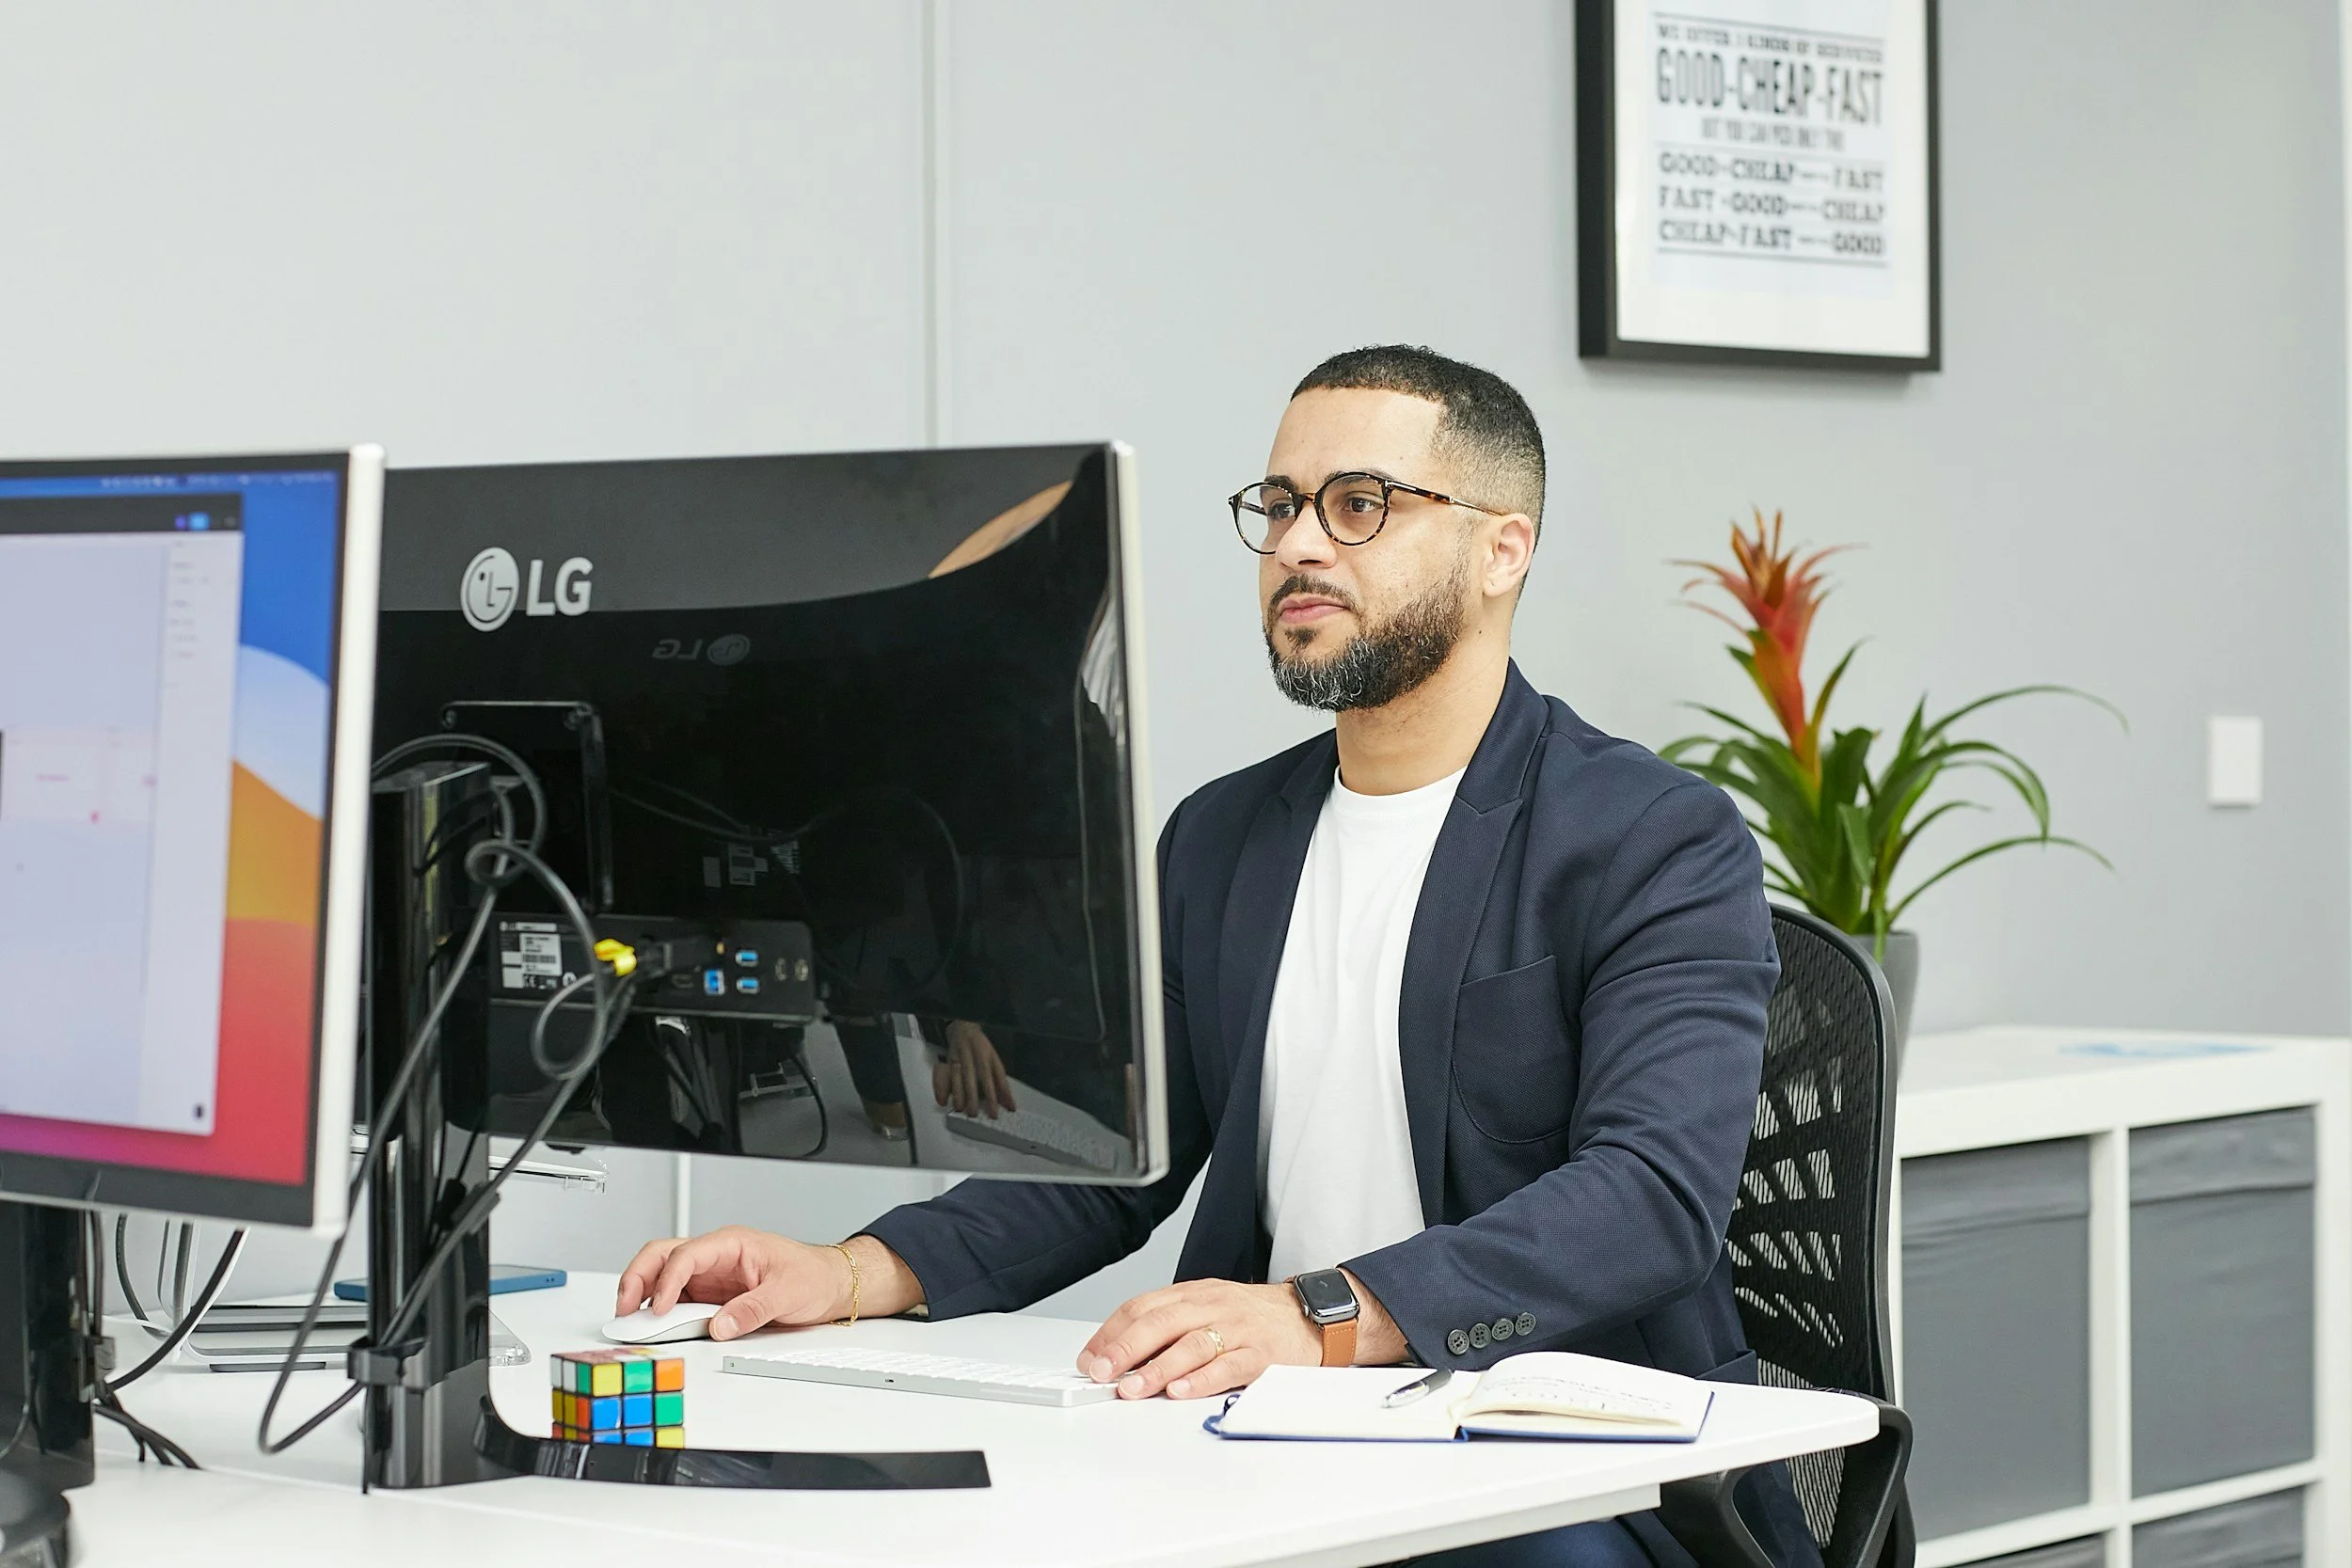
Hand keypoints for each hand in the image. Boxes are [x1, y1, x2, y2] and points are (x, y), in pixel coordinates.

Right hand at [613, 1227, 920, 1340]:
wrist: (830, 1283)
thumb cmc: (813, 1276)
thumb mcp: (787, 1293)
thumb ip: (752, 1309)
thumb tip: (719, 1325)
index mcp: (732, 1243)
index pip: (687, 1255)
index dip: (667, 1281)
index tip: (658, 1308)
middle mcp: (716, 1256)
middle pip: (662, 1256)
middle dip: (637, 1278)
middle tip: (625, 1308)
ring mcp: (711, 1275)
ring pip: (663, 1275)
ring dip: (643, 1293)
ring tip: (631, 1319)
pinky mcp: (711, 1294)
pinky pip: (677, 1297)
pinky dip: (660, 1309)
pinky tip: (654, 1325)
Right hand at [932, 1020, 1015, 1117]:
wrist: (964, 1028)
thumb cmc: (982, 1048)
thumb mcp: (995, 1061)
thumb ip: (1002, 1084)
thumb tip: (1010, 1105)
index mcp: (989, 1058)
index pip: (994, 1079)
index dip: (995, 1096)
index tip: (995, 1112)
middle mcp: (974, 1057)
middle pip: (974, 1079)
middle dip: (974, 1098)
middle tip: (974, 1113)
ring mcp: (961, 1058)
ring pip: (958, 1078)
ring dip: (958, 1095)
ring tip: (961, 1109)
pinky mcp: (949, 1061)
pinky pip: (946, 1077)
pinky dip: (943, 1089)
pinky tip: (944, 1101)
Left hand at [1077, 1279, 1325, 1401]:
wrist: (1309, 1314)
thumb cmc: (1252, 1316)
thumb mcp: (1206, 1308)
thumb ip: (1168, 1328)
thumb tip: (1119, 1358)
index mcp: (1192, 1294)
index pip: (1141, 1307)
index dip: (1111, 1333)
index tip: (1089, 1358)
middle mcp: (1211, 1306)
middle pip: (1161, 1322)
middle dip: (1125, 1348)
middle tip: (1101, 1372)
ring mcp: (1237, 1328)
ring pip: (1192, 1344)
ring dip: (1157, 1368)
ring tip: (1133, 1388)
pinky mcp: (1262, 1354)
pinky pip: (1230, 1365)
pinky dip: (1203, 1379)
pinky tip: (1181, 1391)